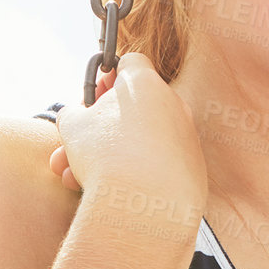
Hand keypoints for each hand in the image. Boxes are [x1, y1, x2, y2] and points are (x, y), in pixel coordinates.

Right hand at [51, 52, 207, 219]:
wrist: (145, 205)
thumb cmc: (105, 155)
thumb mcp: (73, 126)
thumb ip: (76, 113)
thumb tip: (81, 116)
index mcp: (146, 84)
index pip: (131, 63)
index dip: (108, 75)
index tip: (93, 94)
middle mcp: (174, 105)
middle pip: (134, 107)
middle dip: (100, 127)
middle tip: (75, 144)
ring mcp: (187, 137)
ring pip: (142, 140)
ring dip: (109, 156)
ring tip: (74, 177)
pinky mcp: (195, 167)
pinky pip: (160, 163)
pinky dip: (136, 173)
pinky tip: (108, 192)